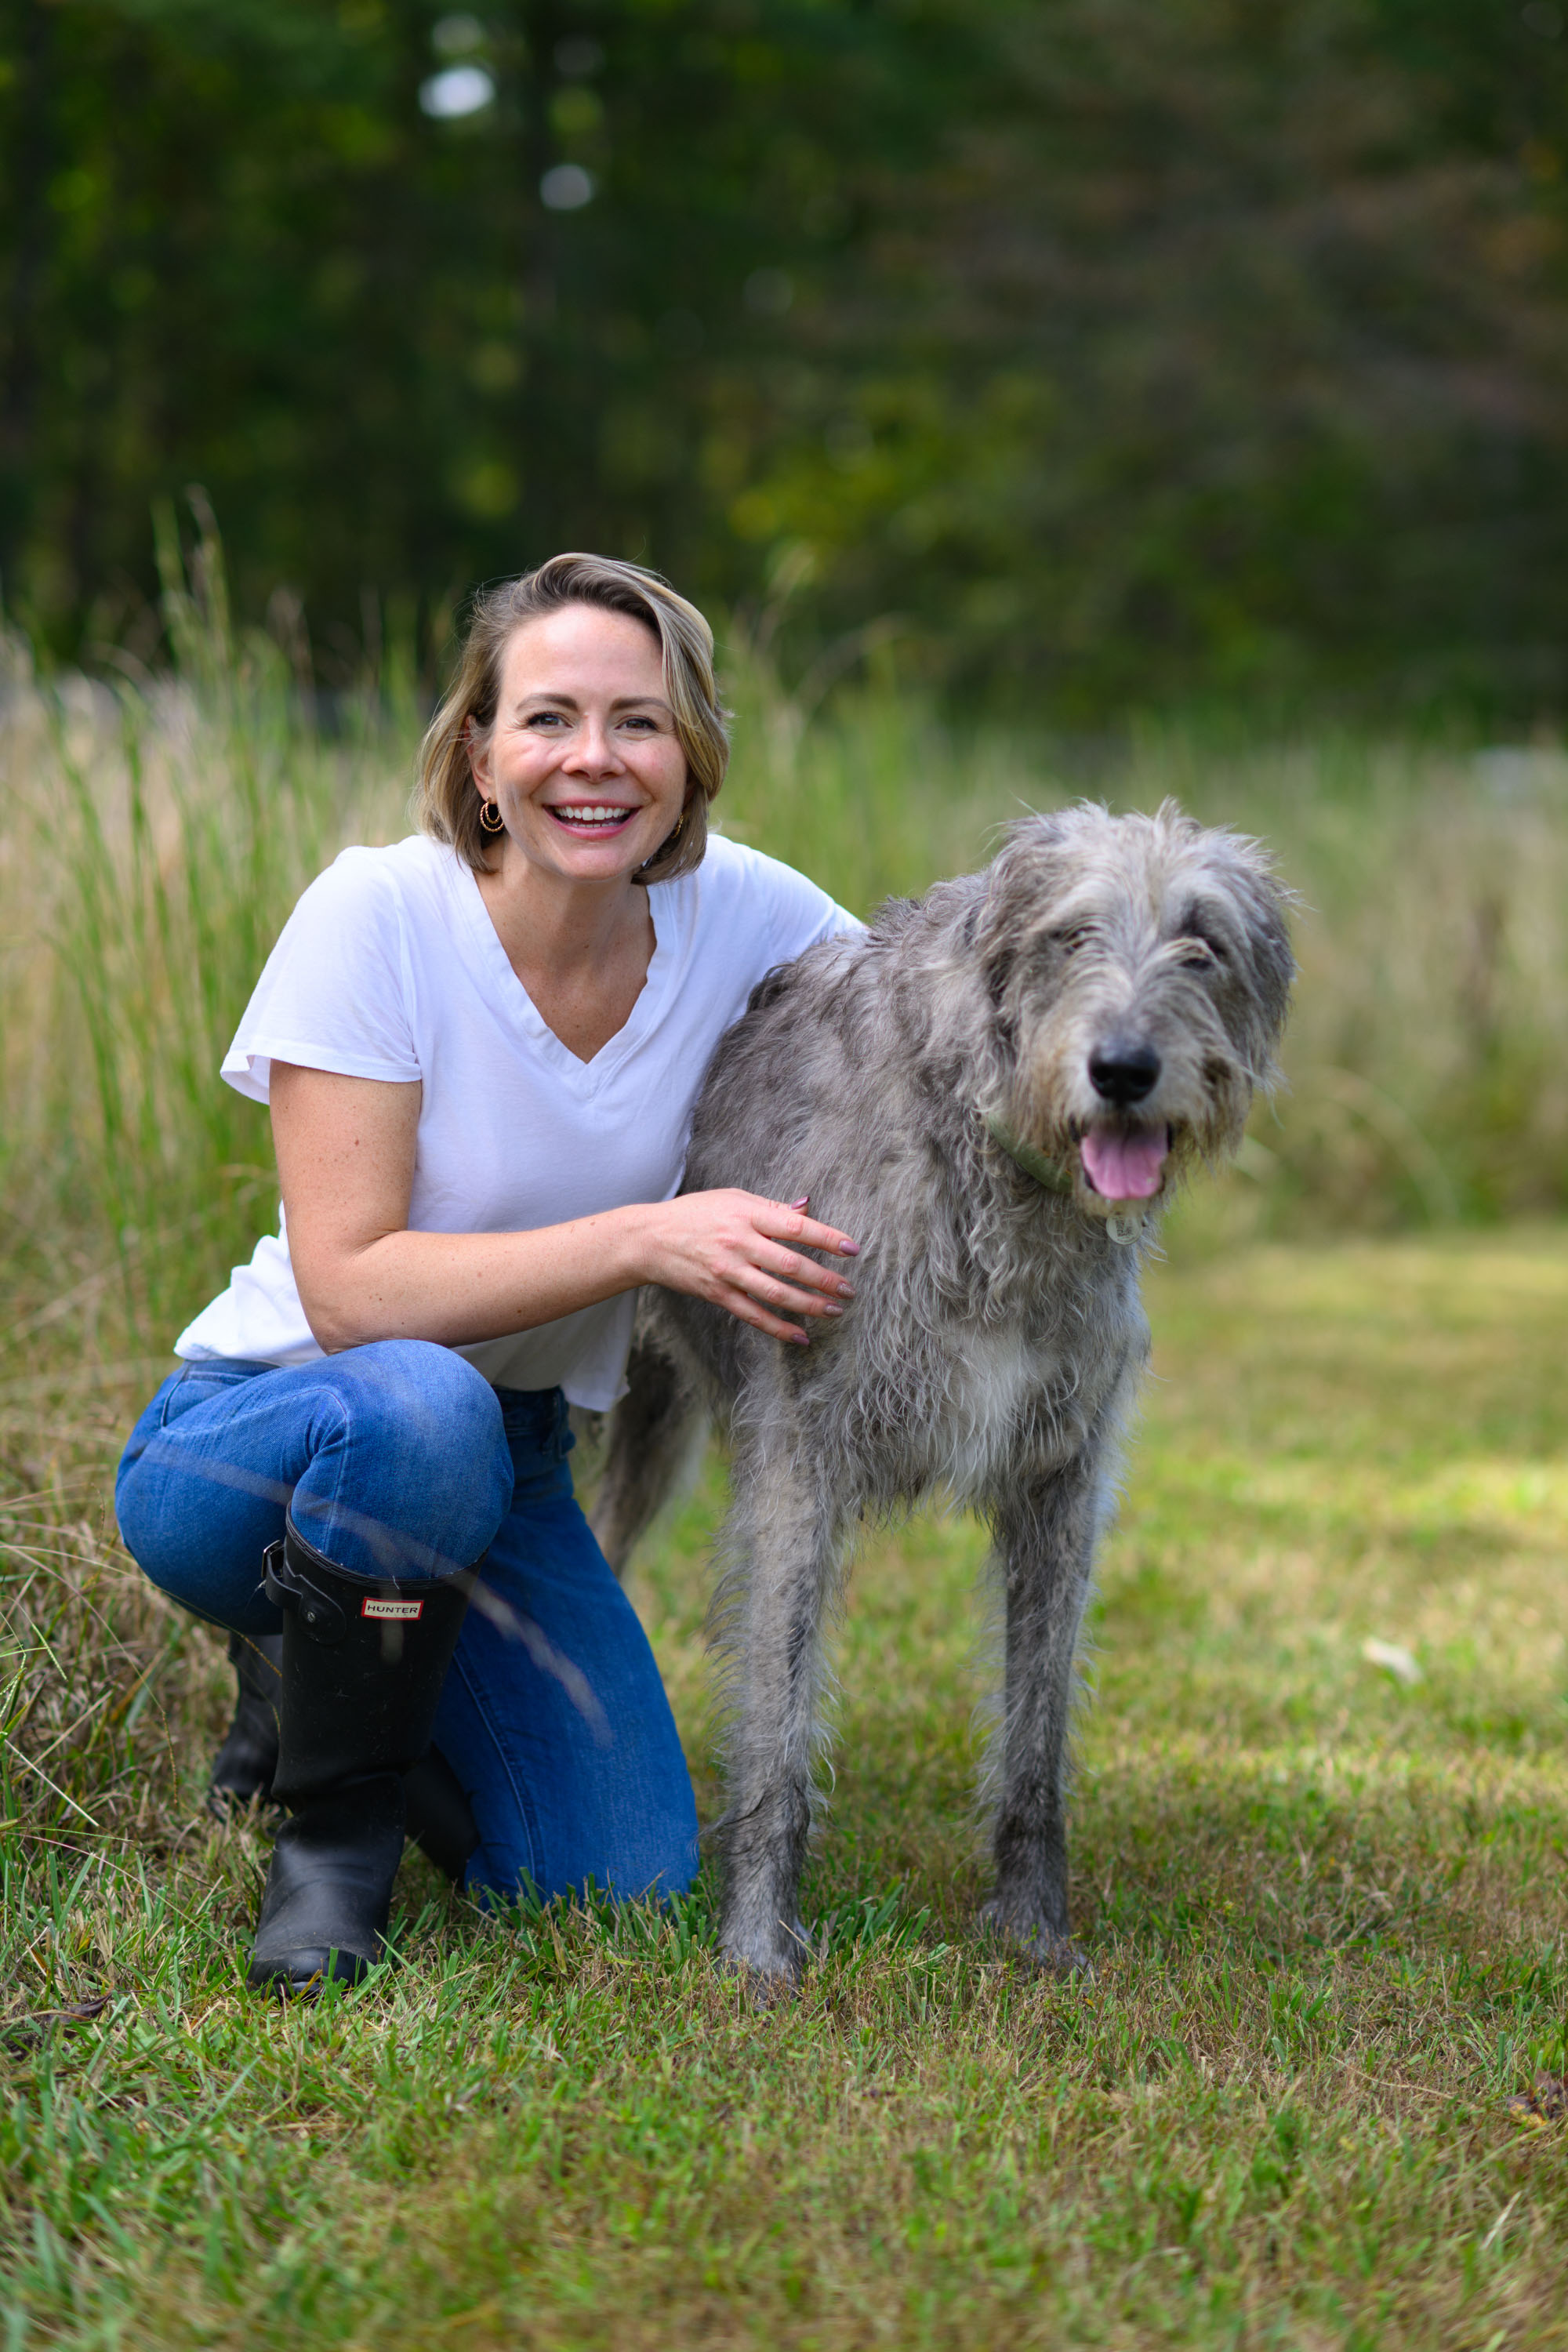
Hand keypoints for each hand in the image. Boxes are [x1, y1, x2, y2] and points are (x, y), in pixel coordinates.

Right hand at [640, 1190, 859, 1344]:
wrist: (649, 1239)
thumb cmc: (695, 1214)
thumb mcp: (732, 1198)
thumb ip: (771, 1208)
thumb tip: (806, 1207)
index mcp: (746, 1215)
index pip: (795, 1227)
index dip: (826, 1238)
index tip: (852, 1249)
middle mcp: (738, 1243)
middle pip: (789, 1265)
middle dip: (824, 1279)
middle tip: (849, 1290)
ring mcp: (728, 1271)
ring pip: (775, 1293)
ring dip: (809, 1305)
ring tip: (834, 1310)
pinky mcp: (718, 1294)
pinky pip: (753, 1315)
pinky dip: (778, 1328)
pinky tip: (801, 1336)